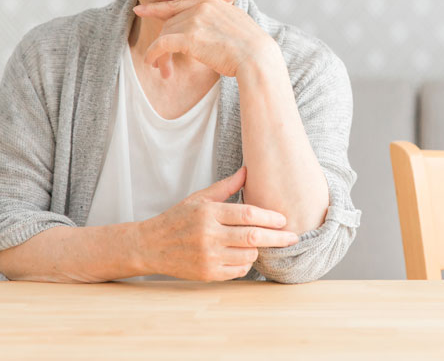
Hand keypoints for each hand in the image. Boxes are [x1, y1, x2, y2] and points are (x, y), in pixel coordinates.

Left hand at [133, 0, 277, 77]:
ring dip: (159, 53)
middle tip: (157, 60)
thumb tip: (214, 31)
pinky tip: (154, 64)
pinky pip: (161, 44)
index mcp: (213, 2)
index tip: (142, 10)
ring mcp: (195, 20)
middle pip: (170, 22)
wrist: (257, 57)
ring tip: (161, 69)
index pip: (179, 4)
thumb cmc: (252, 49)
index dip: (158, 8)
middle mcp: (202, 7)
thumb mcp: (237, 26)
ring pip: (165, 34)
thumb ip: (221, 22)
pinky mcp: (189, 37)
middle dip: (160, 41)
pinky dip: (154, 54)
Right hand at [135, 167, 298, 280]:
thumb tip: (248, 170)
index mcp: (208, 212)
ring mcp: (208, 256)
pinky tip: (245, 255)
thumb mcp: (200, 198)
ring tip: (262, 244)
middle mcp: (209, 235)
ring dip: (260, 250)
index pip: (248, 214)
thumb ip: (226, 186)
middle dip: (278, 237)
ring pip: (248, 255)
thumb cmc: (178, 218)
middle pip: (253, 237)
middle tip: (293, 237)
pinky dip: (247, 263)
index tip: (283, 219)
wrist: (150, 246)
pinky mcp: (207, 273)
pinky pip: (238, 271)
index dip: (270, 217)